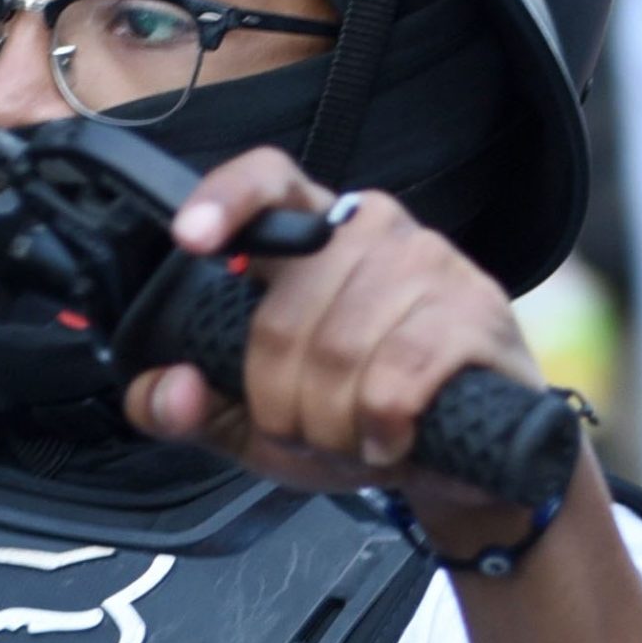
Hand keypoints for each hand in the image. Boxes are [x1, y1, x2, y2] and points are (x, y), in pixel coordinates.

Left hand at [128, 148, 548, 546]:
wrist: (460, 460)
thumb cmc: (356, 420)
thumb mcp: (254, 423)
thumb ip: (190, 409)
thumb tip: (164, 390)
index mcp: (312, 236)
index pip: (269, 182)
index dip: (227, 200)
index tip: (191, 238)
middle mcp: (372, 229)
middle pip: (283, 318)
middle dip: (283, 405)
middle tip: (311, 430)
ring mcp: (430, 262)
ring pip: (339, 353)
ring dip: (332, 424)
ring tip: (354, 434)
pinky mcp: (476, 310)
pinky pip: (396, 379)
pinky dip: (380, 429)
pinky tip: (391, 439)